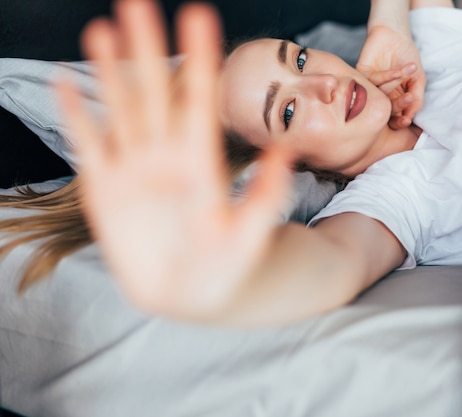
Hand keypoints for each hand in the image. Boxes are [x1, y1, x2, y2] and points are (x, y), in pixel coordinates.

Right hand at [55, 0, 292, 320]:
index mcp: (200, 161)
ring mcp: (134, 169)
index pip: (198, 100)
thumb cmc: (225, 266)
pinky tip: (66, 83)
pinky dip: (75, 115)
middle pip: (153, 92)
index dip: (199, 59)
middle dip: (146, 48)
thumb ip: (265, 196)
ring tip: (102, 29)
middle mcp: (166, 155)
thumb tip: (289, 152)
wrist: (189, 293)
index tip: (199, 15)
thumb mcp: (248, 235)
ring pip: (119, 109)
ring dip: (109, 71)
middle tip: (138, 2)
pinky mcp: (105, 189)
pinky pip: (88, 145)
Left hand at [357, 25, 425, 128]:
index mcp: (393, 101)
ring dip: (397, 84)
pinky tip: (398, 70)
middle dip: (399, 104)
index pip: (394, 118)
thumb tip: (410, 118)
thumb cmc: (407, 57)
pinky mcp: (362, 75)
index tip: (406, 121)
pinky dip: (388, 76)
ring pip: (381, 94)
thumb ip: (416, 99)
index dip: (399, 122)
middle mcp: (380, 96)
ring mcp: (371, 86)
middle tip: (409, 97)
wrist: (396, 35)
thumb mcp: (418, 79)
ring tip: (409, 70)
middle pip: (385, 110)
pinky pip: (374, 81)